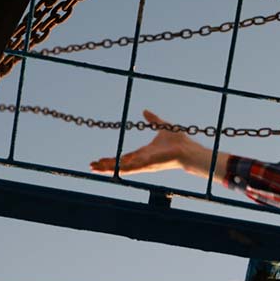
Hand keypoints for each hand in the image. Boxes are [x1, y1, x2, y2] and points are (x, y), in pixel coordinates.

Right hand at [91, 111, 219, 176]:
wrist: (188, 149)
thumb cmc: (179, 141)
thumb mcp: (161, 126)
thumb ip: (153, 120)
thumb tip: (145, 111)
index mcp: (144, 153)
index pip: (124, 158)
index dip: (112, 159)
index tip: (99, 159)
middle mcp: (142, 161)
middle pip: (119, 164)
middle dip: (105, 166)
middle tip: (91, 166)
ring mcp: (143, 164)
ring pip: (121, 168)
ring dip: (107, 169)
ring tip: (94, 168)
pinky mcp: (146, 165)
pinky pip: (129, 169)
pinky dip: (118, 169)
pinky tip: (109, 170)